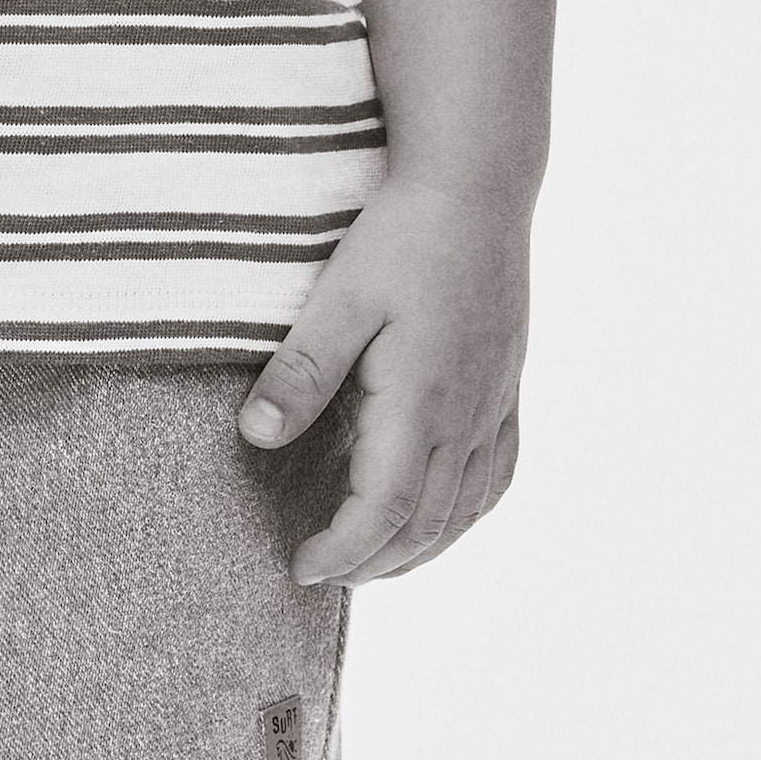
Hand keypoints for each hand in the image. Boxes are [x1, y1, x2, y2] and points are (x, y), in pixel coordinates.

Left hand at [238, 177, 527, 582]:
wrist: (479, 187)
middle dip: (374, 562)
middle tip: (324, 572)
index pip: (385, 509)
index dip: (343, 551)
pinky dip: (467, 512)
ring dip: (421, 548)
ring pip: (467, 507)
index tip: (301, 567)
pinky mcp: (506, 384)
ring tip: (373, 561)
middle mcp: (466, 414)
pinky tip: (444, 514)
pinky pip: (498, 473)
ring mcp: (494, 402)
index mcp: (422, 401)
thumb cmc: (405, 236)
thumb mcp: (339, 297)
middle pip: (427, 523)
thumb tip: (254, 437)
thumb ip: (301, 370)